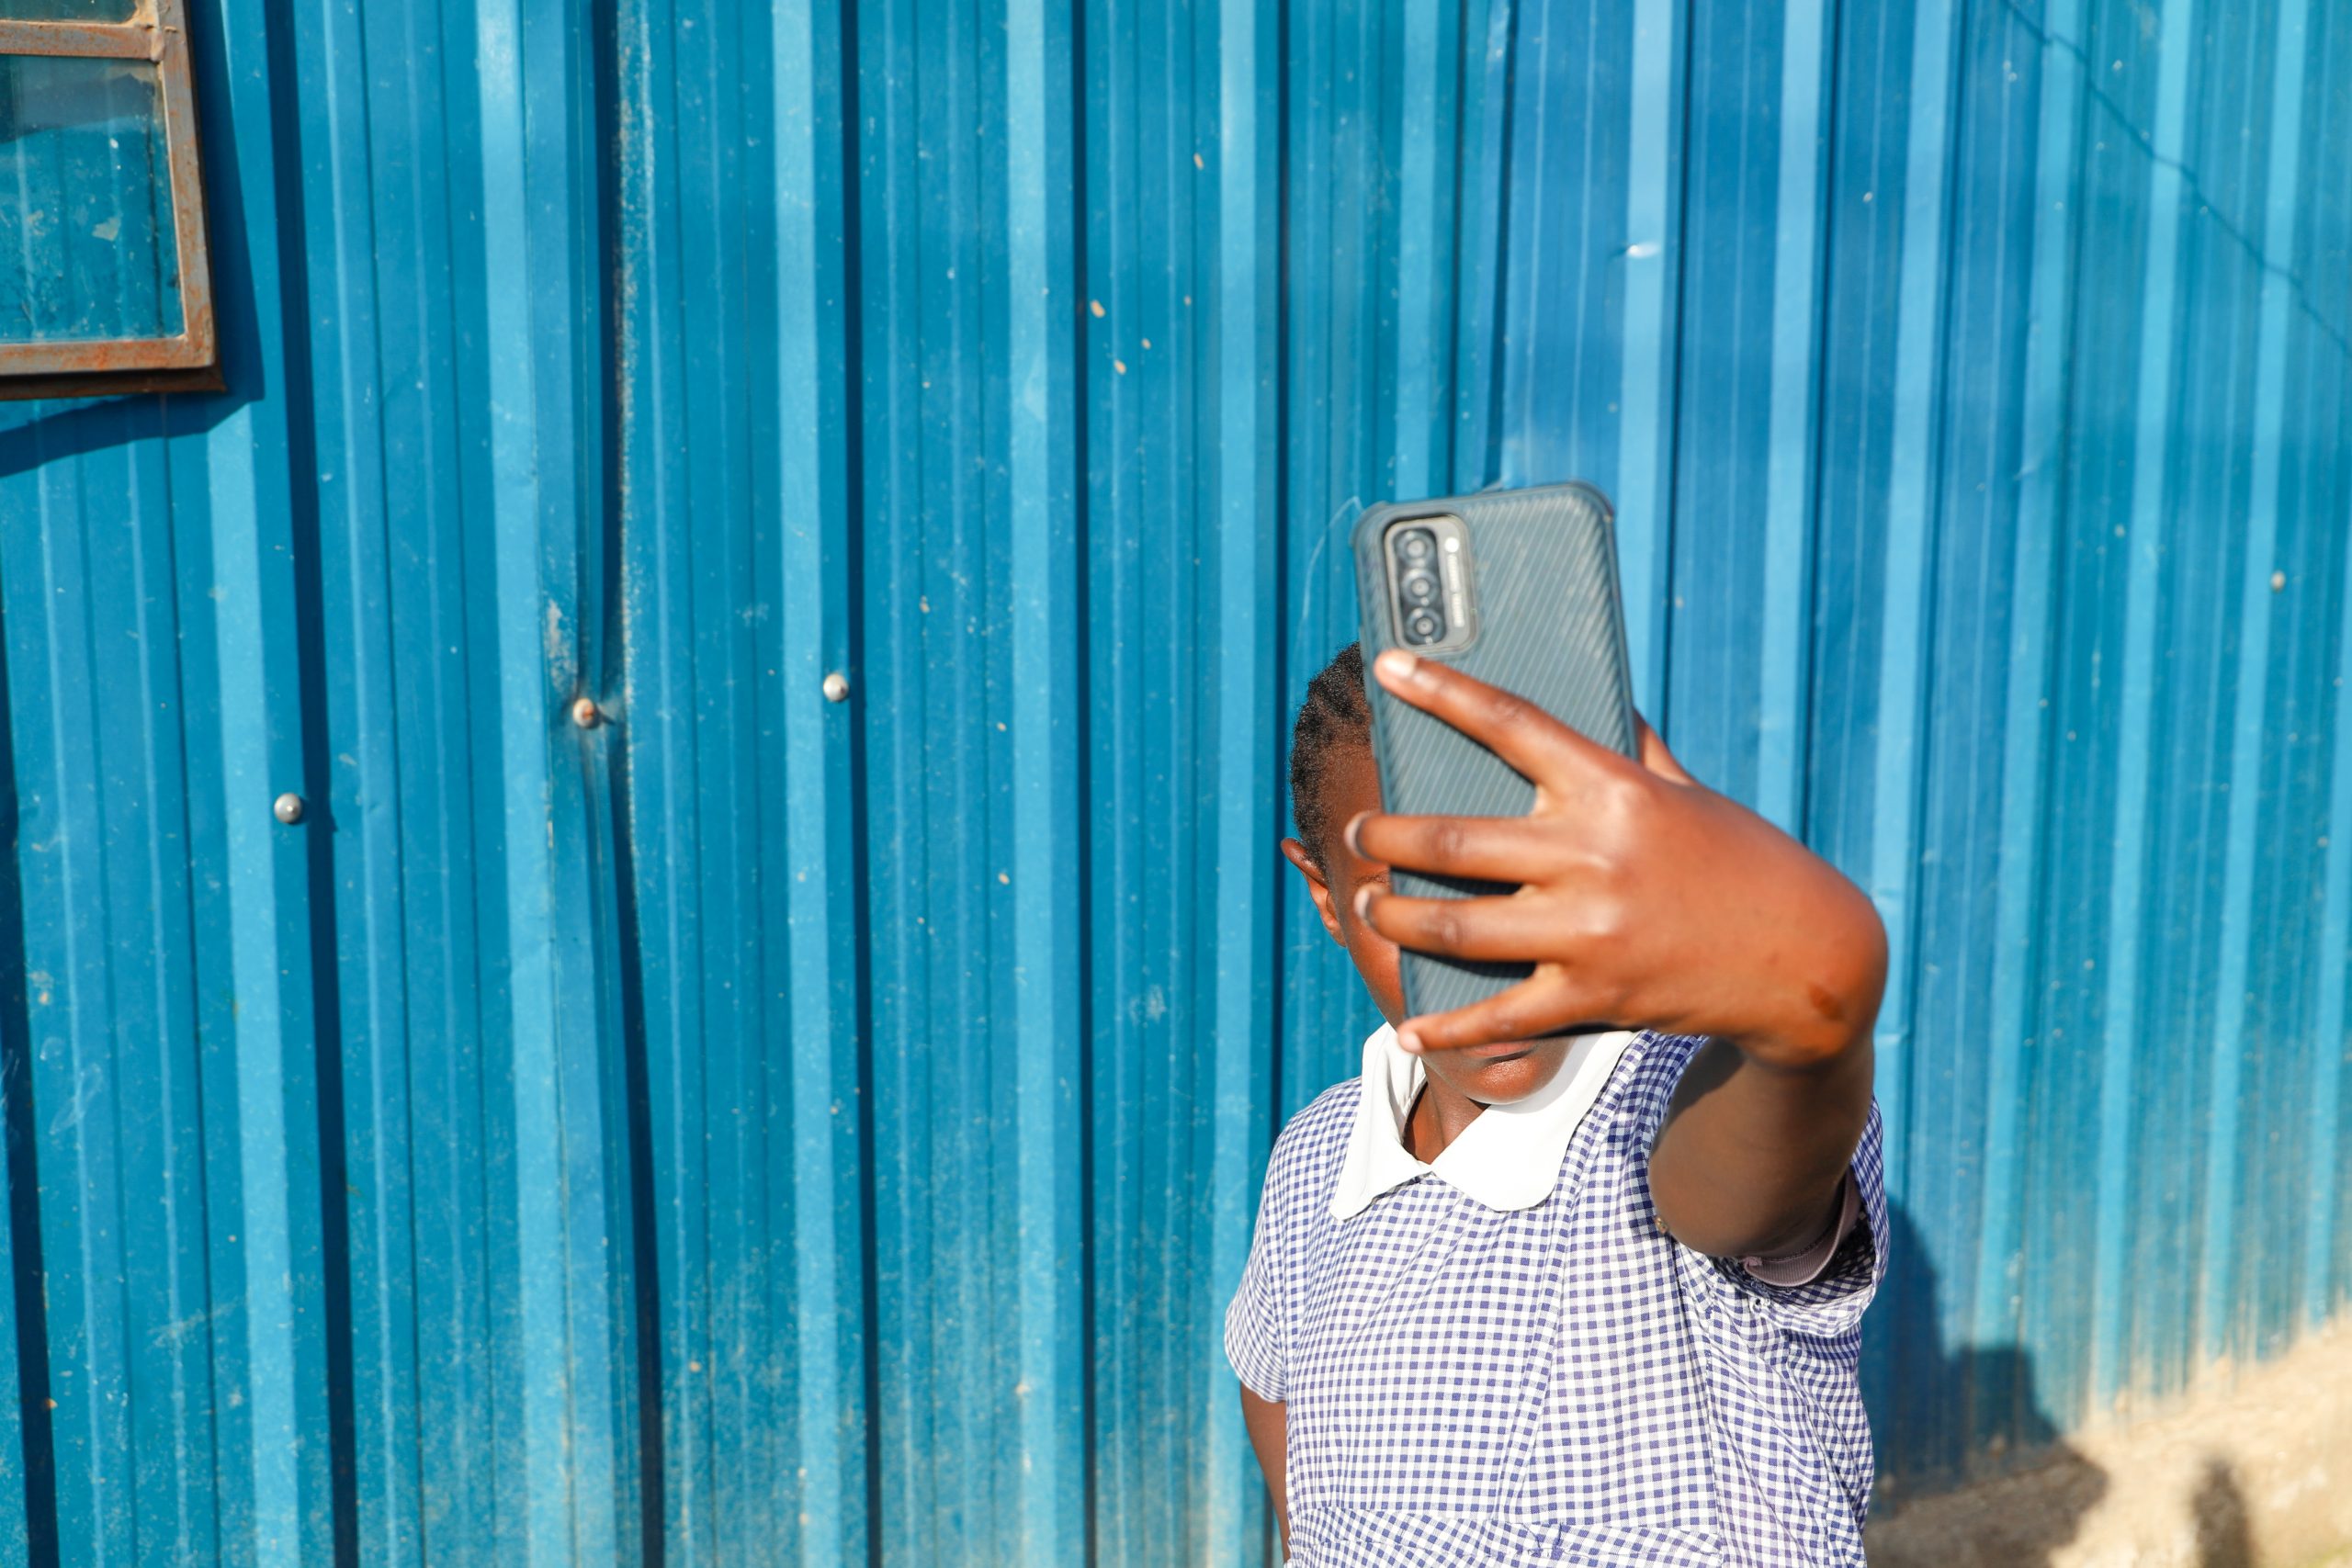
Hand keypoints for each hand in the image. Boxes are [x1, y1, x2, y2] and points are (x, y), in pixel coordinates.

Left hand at [1350, 649, 1885, 1067]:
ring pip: (1457, 926)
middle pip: (1453, 839)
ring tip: (1369, 903)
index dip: (1442, 691)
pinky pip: (1500, 1016)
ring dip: (1396, 916)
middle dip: (1386, 835)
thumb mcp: (1686, 793)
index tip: (1388, 667)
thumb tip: (1601, 693)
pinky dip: (1447, 1025)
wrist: (1807, 959)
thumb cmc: (1740, 860)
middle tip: (1358, 832)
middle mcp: (1593, 856)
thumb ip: (1632, 749)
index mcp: (1613, 790)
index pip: (1511, 723)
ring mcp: (1591, 932)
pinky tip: (1409, 1023)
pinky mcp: (1596, 997)